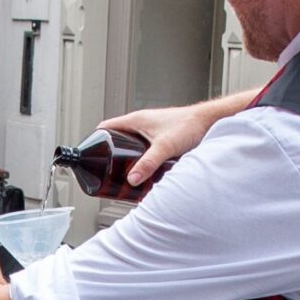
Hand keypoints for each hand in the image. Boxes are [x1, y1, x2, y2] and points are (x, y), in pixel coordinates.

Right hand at [103, 89, 260, 187]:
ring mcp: (150, 131)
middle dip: (109, 155)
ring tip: (123, 175)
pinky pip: (142, 148)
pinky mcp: (160, 138)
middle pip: (115, 140)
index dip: (95, 141)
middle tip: (106, 172)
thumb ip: (148, 163)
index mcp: (135, 120)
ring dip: (125, 158)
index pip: (105, 128)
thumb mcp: (165, 147)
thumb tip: (132, 179)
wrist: (209, 122)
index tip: (90, 156)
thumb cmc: (189, 125)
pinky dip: (138, 159)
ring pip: (129, 145)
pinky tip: (143, 172)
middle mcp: (140, 124)